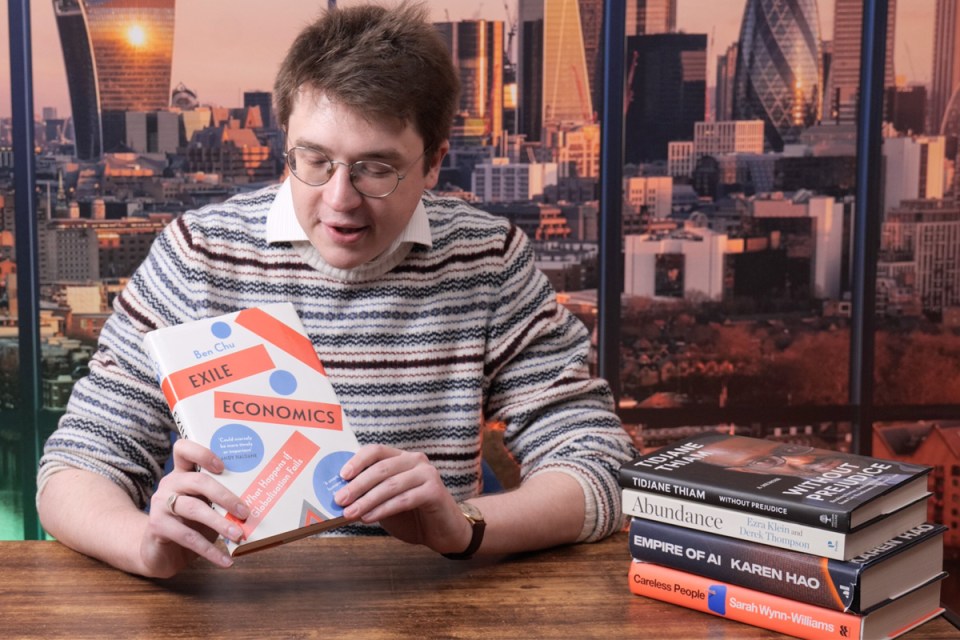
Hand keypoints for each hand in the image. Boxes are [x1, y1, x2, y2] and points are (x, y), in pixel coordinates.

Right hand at [140, 438, 249, 576]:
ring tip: (238, 535)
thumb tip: (257, 505)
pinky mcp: (158, 527)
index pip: (184, 449)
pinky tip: (225, 560)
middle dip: (225, 496)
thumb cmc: (188, 523)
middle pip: (198, 480)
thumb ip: (220, 499)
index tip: (223, 465)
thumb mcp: (204, 506)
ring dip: (220, 523)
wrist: (155, 550)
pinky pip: (188, 537)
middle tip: (245, 511)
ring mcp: (160, 505)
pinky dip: (210, 550)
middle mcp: (169, 484)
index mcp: (181, 473)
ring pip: (194, 509)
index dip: (203, 453)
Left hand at [334, 444, 472, 554]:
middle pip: (381, 468)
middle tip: (339, 500)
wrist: (444, 532)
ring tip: (350, 513)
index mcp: (402, 458)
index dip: (357, 461)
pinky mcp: (435, 491)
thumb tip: (341, 497)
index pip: (376, 451)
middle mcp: (416, 461)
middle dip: (357, 485)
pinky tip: (368, 518)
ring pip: (391, 485)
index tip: (341, 476)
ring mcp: (427, 474)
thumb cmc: (412, 516)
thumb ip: (369, 495)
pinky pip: (404, 499)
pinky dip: (383, 509)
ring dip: (367, 500)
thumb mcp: (386, 502)